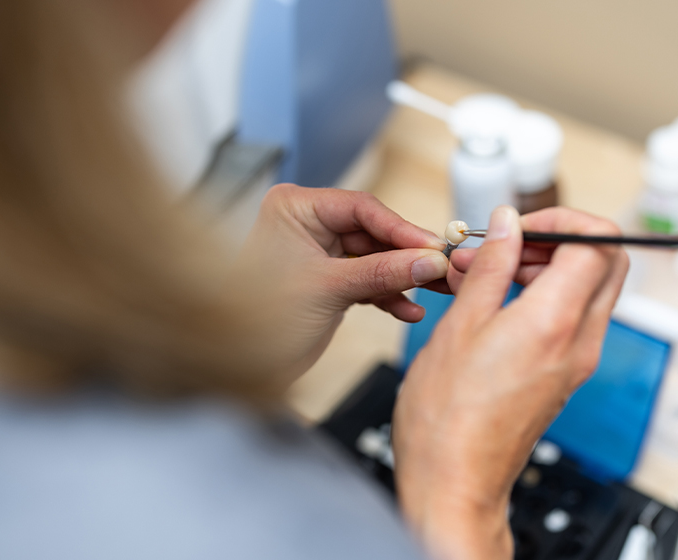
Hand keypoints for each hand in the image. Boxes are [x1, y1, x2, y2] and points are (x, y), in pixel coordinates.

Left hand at [235, 184, 449, 380]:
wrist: (235, 367)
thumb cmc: (258, 319)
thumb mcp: (329, 290)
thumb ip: (382, 272)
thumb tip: (429, 260)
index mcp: (295, 208)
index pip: (361, 208)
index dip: (401, 228)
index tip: (433, 246)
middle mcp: (307, 224)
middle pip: (373, 232)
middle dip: (407, 256)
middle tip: (442, 269)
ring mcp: (319, 253)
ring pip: (375, 259)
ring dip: (403, 279)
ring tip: (435, 292)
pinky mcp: (328, 281)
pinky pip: (367, 281)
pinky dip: (387, 296)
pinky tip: (409, 311)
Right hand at [392, 206, 628, 559]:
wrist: (455, 481)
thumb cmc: (448, 417)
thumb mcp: (461, 323)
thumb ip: (491, 265)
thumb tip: (507, 223)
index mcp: (556, 321)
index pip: (599, 241)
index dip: (562, 220)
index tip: (522, 226)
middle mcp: (580, 341)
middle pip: (604, 261)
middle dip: (557, 239)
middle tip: (504, 246)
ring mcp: (577, 361)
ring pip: (586, 288)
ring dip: (544, 267)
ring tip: (484, 274)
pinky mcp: (565, 374)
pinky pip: (570, 317)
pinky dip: (541, 296)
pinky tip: (492, 302)